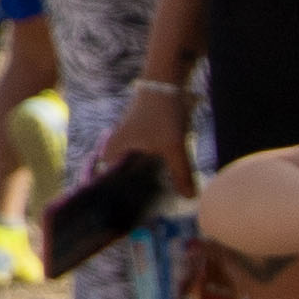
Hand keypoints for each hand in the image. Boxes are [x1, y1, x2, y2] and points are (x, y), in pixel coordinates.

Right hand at [97, 82, 199, 202]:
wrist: (166, 81)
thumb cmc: (162, 113)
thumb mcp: (174, 146)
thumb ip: (182, 174)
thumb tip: (190, 199)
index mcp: (111, 153)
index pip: (108, 185)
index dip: (118, 201)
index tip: (129, 217)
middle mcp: (114, 149)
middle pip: (123, 180)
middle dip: (136, 195)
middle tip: (151, 214)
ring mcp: (126, 143)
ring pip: (135, 169)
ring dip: (147, 182)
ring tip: (161, 200)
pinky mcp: (140, 137)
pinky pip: (144, 160)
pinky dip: (154, 169)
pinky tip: (168, 179)